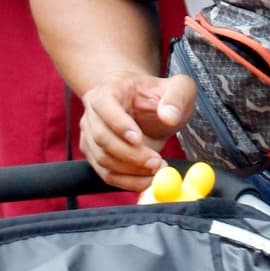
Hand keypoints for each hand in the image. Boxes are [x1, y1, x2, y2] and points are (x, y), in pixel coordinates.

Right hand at [79, 71, 195, 189]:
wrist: (143, 105)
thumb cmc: (157, 95)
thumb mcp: (178, 88)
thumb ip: (177, 97)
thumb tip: (169, 117)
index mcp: (109, 90)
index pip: (104, 105)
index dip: (119, 124)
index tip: (138, 139)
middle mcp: (93, 112)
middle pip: (102, 137)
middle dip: (130, 154)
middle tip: (156, 162)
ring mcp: (91, 135)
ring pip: (103, 159)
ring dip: (131, 170)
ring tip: (157, 168)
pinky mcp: (96, 156)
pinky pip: (107, 174)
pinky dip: (128, 182)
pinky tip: (148, 179)